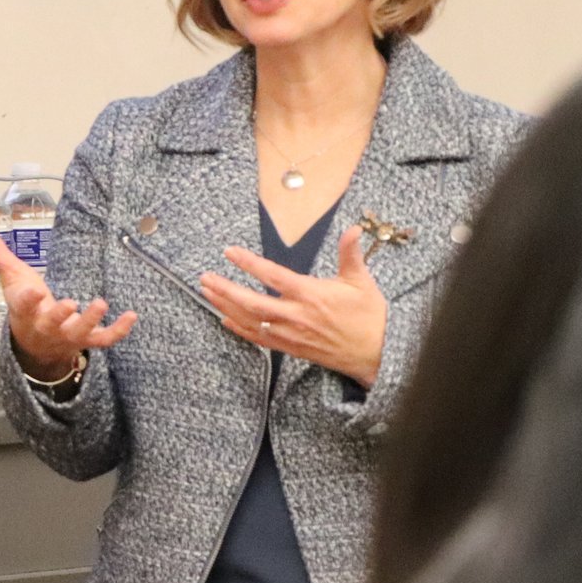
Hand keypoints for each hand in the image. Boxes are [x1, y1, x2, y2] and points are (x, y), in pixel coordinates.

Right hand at [0, 230, 136, 381]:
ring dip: (90, 320)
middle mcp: (45, 326)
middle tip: (71, 303)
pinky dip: (118, 331)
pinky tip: (132, 316)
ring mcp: (67, 335)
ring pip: (78, 332)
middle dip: (60, 315)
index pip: (22, 304)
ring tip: (101, 303)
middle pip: (51, 323)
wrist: (35, 346)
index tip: (32, 290)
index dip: (27, 298)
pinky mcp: (86, 341)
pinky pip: (103, 339)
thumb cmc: (25, 306)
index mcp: (25, 310)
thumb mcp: (11, 279)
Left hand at [199, 226, 386, 387]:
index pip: (273, 276)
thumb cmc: (369, 316)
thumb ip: (350, 254)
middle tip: (205, 278)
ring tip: (208, 293)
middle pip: (252, 302)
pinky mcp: (292, 349)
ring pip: (251, 321)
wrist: (377, 353)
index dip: (249, 263)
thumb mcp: (361, 280)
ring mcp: (291, 334)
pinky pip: (260, 339)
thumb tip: (352, 229)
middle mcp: (296, 316)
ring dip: (227, 307)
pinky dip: (241, 330)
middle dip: (225, 289)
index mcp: (311, 295)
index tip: (230, 252)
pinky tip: (225, 320)